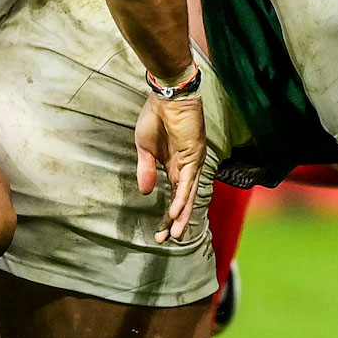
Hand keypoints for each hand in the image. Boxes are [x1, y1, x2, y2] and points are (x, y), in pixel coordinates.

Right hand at [135, 92, 206, 242]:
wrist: (166, 97)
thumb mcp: (144, 148)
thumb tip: (147, 193)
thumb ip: (146, 171)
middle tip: (166, 240)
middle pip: (183, 200)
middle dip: (175, 220)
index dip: (168, 214)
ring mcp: (192, 162)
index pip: (173, 195)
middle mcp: (186, 167)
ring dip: (181, 215)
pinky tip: (177, 212)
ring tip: (175, 234)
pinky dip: (182, 197)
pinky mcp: (193, 156)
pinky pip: (187, 181)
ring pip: (188, 194)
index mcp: (174, 165)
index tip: (159, 233)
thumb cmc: (155, 118)